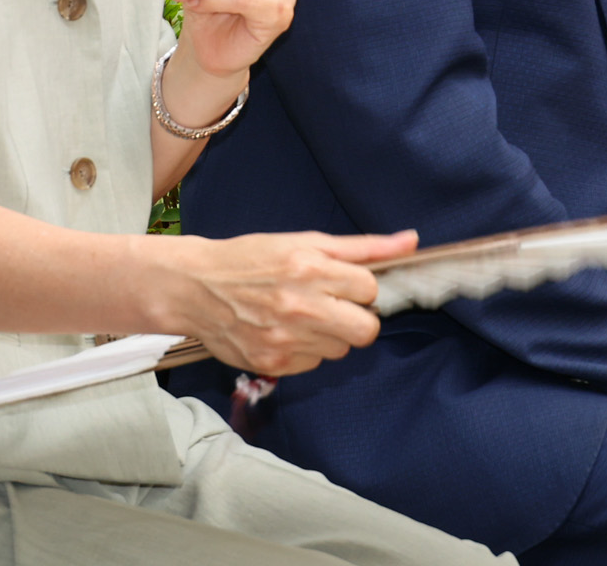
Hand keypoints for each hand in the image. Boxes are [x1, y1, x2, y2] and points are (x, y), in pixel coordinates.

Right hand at [156, 227, 418, 376]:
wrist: (195, 287)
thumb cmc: (253, 259)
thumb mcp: (306, 242)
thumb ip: (363, 247)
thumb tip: (411, 242)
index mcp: (312, 268)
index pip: (370, 289)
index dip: (360, 287)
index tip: (343, 283)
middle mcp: (301, 305)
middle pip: (365, 330)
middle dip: (357, 318)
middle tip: (335, 307)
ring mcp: (285, 338)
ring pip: (340, 350)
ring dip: (330, 336)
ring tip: (303, 316)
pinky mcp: (271, 363)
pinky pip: (313, 364)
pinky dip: (306, 351)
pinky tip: (285, 331)